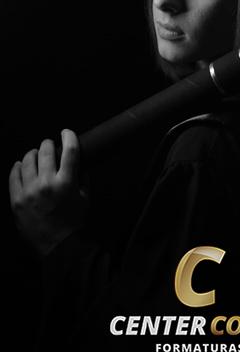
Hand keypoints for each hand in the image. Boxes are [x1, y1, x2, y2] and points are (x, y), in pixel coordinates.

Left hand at [9, 129, 88, 256]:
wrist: (57, 246)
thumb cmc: (73, 222)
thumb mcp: (85, 198)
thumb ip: (83, 178)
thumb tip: (79, 162)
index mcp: (66, 182)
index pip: (69, 150)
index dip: (69, 136)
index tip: (67, 132)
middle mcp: (47, 184)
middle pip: (45, 150)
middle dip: (49, 144)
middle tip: (50, 145)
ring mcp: (29, 191)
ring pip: (28, 160)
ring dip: (33, 153)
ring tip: (36, 155)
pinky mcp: (17, 199)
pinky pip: (14, 174)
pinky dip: (18, 167)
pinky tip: (22, 166)